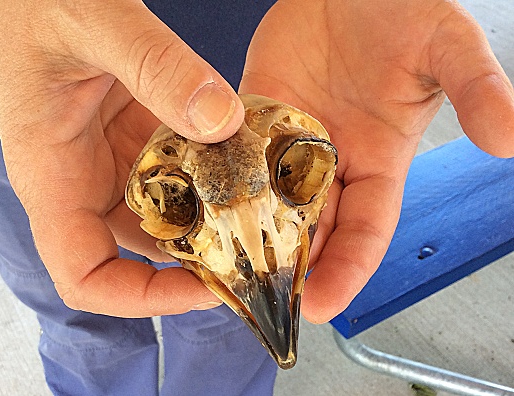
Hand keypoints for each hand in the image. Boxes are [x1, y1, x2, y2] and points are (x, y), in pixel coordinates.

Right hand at [0, 0, 244, 315]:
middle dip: (197, 263)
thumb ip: (156, 65)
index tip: (203, 288)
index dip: (142, 298)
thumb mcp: (92, 21)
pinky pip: (181, 169)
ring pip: (169, 213)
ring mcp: (114, 159)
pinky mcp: (137, 134)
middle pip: (141, 253)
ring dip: (214, 219)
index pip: (87, 277)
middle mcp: (85, 180)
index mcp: (55, 178)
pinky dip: (214, 173)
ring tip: (265, 213)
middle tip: (257, 253)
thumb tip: (222, 120)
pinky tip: (249, 160)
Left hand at [240, 0, 513, 322]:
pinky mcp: (255, 114)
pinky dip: (220, 180)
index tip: (323, 305)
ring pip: (266, 200)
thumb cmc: (404, 10)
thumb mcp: (448, 47)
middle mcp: (332, 161)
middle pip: (311, 229)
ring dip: (248, 235)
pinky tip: (201, 205)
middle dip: (290, 267)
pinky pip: (234, 154)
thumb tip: (509, 138)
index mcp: (380, 160)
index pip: (365, 230)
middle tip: (260, 301)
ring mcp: (290, 141)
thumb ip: (476, 90)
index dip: (347, 269)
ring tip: (225, 270)